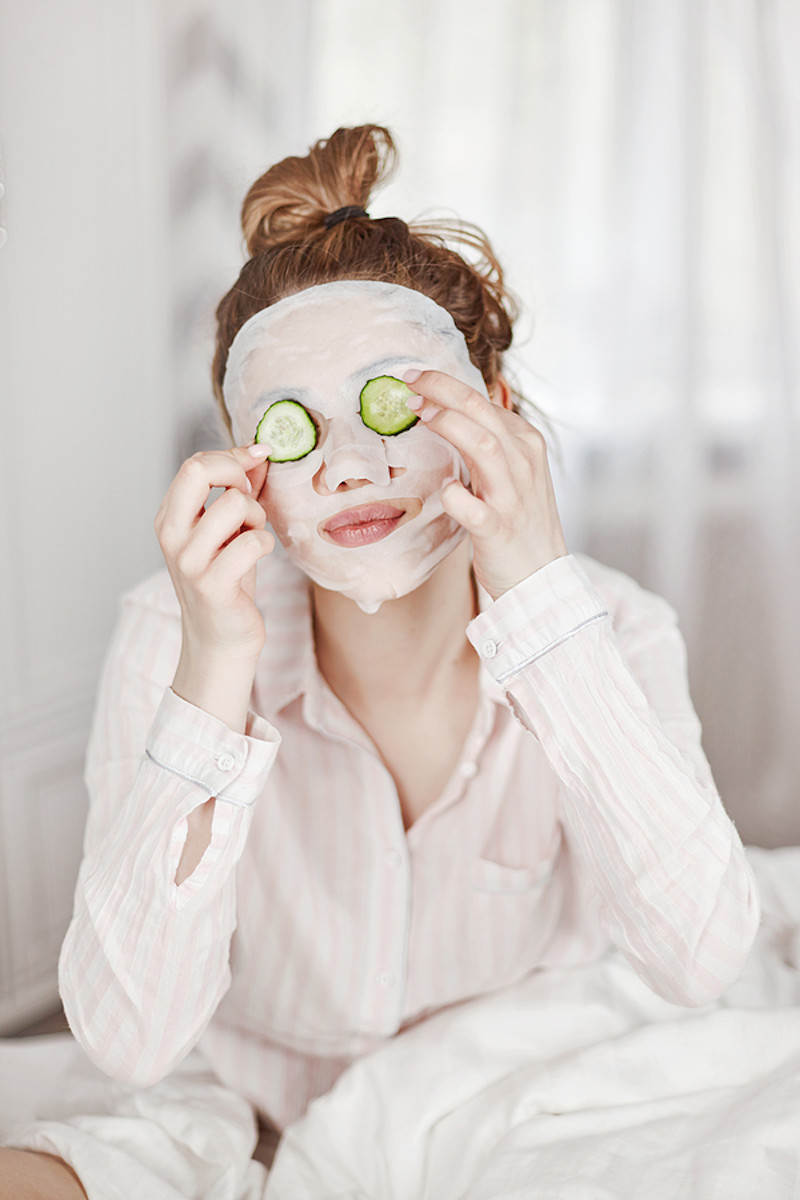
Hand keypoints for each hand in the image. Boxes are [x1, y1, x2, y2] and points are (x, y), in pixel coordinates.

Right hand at [154, 444, 274, 728]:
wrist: (220, 641)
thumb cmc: (227, 582)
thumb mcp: (228, 531)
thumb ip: (239, 490)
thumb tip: (259, 452)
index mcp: (170, 517)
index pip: (195, 464)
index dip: (232, 457)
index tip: (257, 462)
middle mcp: (171, 535)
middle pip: (199, 470)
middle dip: (237, 473)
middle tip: (251, 499)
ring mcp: (189, 560)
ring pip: (233, 504)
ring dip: (256, 516)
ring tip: (252, 537)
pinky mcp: (212, 584)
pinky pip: (253, 541)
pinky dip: (265, 544)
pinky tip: (258, 557)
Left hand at [404, 371, 567, 600]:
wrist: (541, 574)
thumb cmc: (518, 520)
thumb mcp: (512, 470)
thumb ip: (489, 439)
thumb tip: (450, 408)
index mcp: (525, 443)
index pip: (483, 401)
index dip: (446, 385)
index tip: (416, 382)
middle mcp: (522, 463)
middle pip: (480, 411)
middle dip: (442, 391)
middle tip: (409, 384)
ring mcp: (511, 496)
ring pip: (483, 446)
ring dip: (448, 425)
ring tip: (419, 416)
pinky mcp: (498, 530)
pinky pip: (474, 509)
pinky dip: (455, 497)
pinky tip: (445, 491)